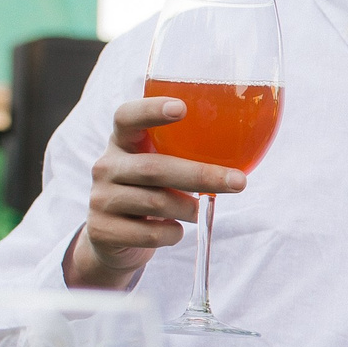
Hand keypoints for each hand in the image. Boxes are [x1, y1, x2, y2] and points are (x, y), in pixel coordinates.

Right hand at [66, 96, 248, 288]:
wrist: (114, 238)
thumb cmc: (151, 191)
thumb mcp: (162, 165)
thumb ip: (187, 154)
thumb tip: (247, 149)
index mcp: (123, 141)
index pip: (127, 117)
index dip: (151, 110)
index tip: (182, 108)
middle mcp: (107, 166)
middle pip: (154, 168)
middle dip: (201, 175)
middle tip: (238, 182)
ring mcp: (100, 198)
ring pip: (156, 202)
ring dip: (189, 208)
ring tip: (198, 209)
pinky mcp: (102, 230)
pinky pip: (150, 233)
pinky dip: (173, 233)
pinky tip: (174, 229)